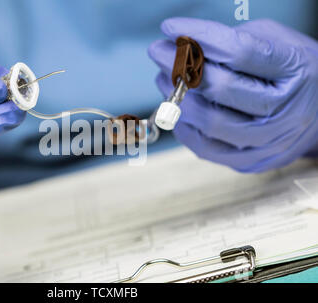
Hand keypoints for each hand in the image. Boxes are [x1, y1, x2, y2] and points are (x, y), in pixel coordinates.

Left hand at [149, 18, 317, 171]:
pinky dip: (184, 126)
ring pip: (210, 122)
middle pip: (220, 88)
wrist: (316, 115)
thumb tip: (182, 46)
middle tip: (159, 52)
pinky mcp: (250, 161)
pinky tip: (177, 108)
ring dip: (177, 98)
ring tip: (164, 79)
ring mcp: (268, 140)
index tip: (170, 27)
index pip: (240, 51)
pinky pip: (205, 148)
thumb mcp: (274, 42)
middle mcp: (284, 109)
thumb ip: (232, 41)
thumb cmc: (287, 72)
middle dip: (179, 66)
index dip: (199, 37)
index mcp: (294, 69)